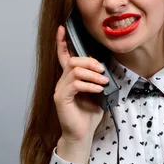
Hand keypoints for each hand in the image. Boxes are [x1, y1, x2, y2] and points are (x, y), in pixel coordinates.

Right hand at [53, 25, 107, 163]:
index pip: (63, 56)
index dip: (62, 42)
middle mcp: (62, 82)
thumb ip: (95, 79)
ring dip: (91, 73)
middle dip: (89, 61)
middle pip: (72, 60)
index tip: (62, 29)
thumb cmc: (89, 114)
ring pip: (74, 70)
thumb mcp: (97, 92)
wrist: (82, 134)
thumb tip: (102, 68)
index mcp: (70, 79)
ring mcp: (60, 90)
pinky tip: (97, 89)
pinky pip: (75, 84)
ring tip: (102, 81)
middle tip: (101, 70)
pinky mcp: (62, 99)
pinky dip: (89, 84)